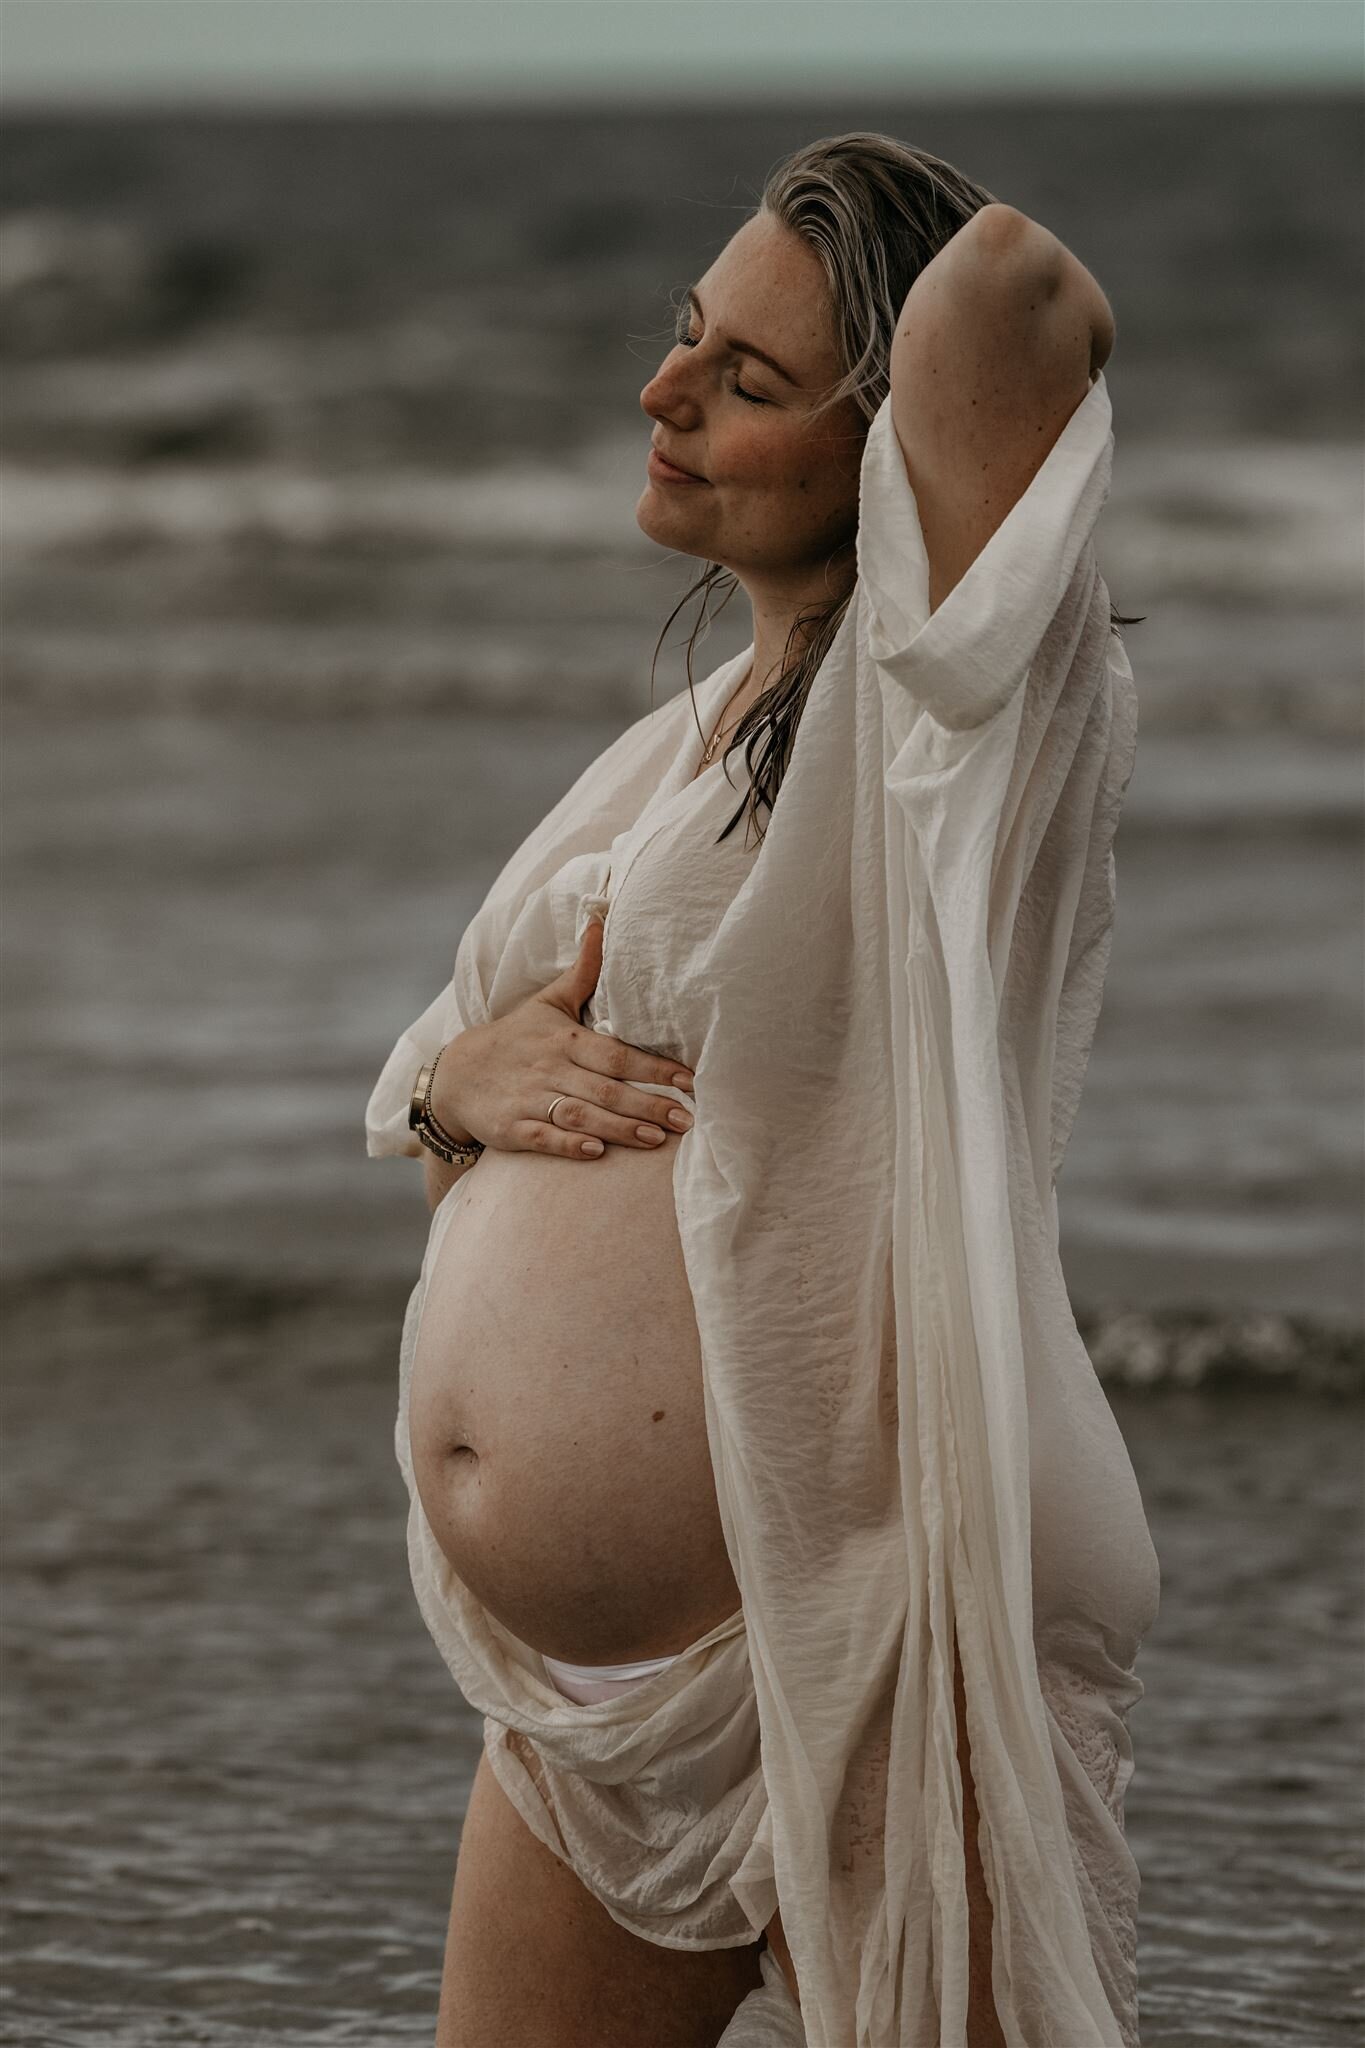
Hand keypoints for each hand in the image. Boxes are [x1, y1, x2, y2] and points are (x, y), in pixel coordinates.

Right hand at [431, 917, 695, 1159]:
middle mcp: (550, 1069)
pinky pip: (543, 1137)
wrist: (455, 1075)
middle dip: (647, 1104)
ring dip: (618, 1127)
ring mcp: (529, 1099)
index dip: (654, 1067)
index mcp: (566, 1040)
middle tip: (686, 1119)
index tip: (689, 1080)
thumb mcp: (548, 1003)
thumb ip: (584, 971)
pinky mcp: (511, 1128)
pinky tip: (596, 1152)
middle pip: (605, 1088)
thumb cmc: (516, 1039)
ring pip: (579, 1114)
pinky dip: (568, 1144)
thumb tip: (602, 920)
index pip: (616, 1054)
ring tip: (656, 1138)